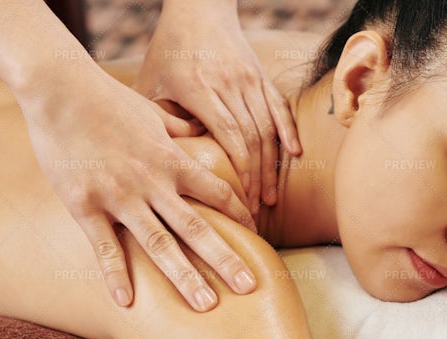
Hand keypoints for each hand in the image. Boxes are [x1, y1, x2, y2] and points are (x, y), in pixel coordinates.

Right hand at [16, 64, 256, 310]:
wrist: (59, 89)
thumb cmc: (109, 99)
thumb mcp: (153, 112)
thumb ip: (180, 129)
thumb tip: (201, 132)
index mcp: (171, 160)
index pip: (218, 192)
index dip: (240, 214)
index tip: (256, 234)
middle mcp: (152, 183)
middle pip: (197, 228)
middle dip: (226, 259)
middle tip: (249, 287)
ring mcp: (119, 197)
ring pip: (158, 244)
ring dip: (184, 276)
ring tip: (206, 305)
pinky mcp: (84, 205)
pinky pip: (104, 246)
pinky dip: (115, 275)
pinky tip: (127, 302)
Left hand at [136, 0, 300, 213]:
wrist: (197, 9)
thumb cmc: (167, 51)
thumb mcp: (150, 84)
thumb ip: (159, 120)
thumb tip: (176, 158)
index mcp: (200, 88)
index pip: (229, 137)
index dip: (239, 172)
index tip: (238, 200)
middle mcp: (230, 84)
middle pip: (251, 139)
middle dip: (255, 178)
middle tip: (255, 210)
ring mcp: (250, 79)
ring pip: (268, 129)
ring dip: (271, 166)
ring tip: (270, 197)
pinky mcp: (261, 76)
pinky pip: (280, 108)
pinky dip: (289, 133)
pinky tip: (296, 156)